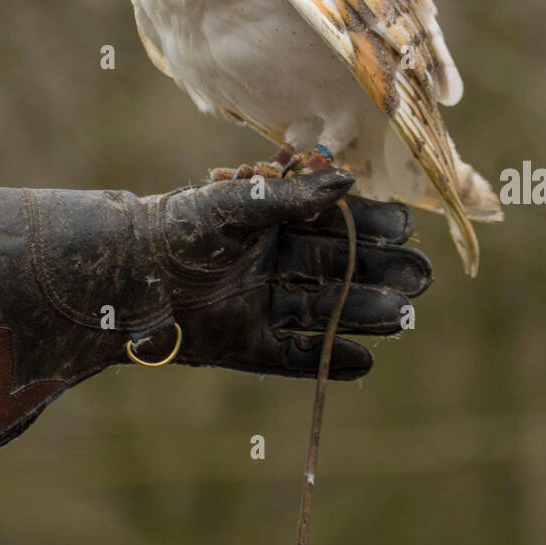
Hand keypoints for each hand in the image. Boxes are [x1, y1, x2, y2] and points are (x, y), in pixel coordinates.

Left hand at [129, 169, 432, 378]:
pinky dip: (327, 360)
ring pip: (323, 311)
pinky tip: (365, 362)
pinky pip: (294, 356)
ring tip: (404, 316)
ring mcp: (259, 303)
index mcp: (268, 222)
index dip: (369, 227)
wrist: (122, 276)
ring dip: (363, 314)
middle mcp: (269, 262)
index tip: (406, 228)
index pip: (330, 224)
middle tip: (423, 277)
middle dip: (379, 272)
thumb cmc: (176, 228)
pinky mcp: (244, 344)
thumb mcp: (236, 204)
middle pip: (336, 269)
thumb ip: (291, 198)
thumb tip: (349, 181)